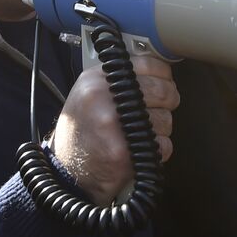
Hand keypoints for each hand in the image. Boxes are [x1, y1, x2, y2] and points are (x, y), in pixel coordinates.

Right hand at [51, 55, 178, 200]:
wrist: (68, 173)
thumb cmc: (82, 134)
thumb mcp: (89, 94)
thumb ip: (119, 80)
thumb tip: (158, 71)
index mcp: (95, 80)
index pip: (147, 64)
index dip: (163, 76)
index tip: (163, 83)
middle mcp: (101, 97)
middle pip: (162, 91)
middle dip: (168, 102)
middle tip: (158, 111)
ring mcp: (111, 124)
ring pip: (166, 119)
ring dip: (161, 130)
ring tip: (139, 134)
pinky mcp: (122, 150)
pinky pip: (163, 144)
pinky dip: (159, 150)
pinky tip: (140, 149)